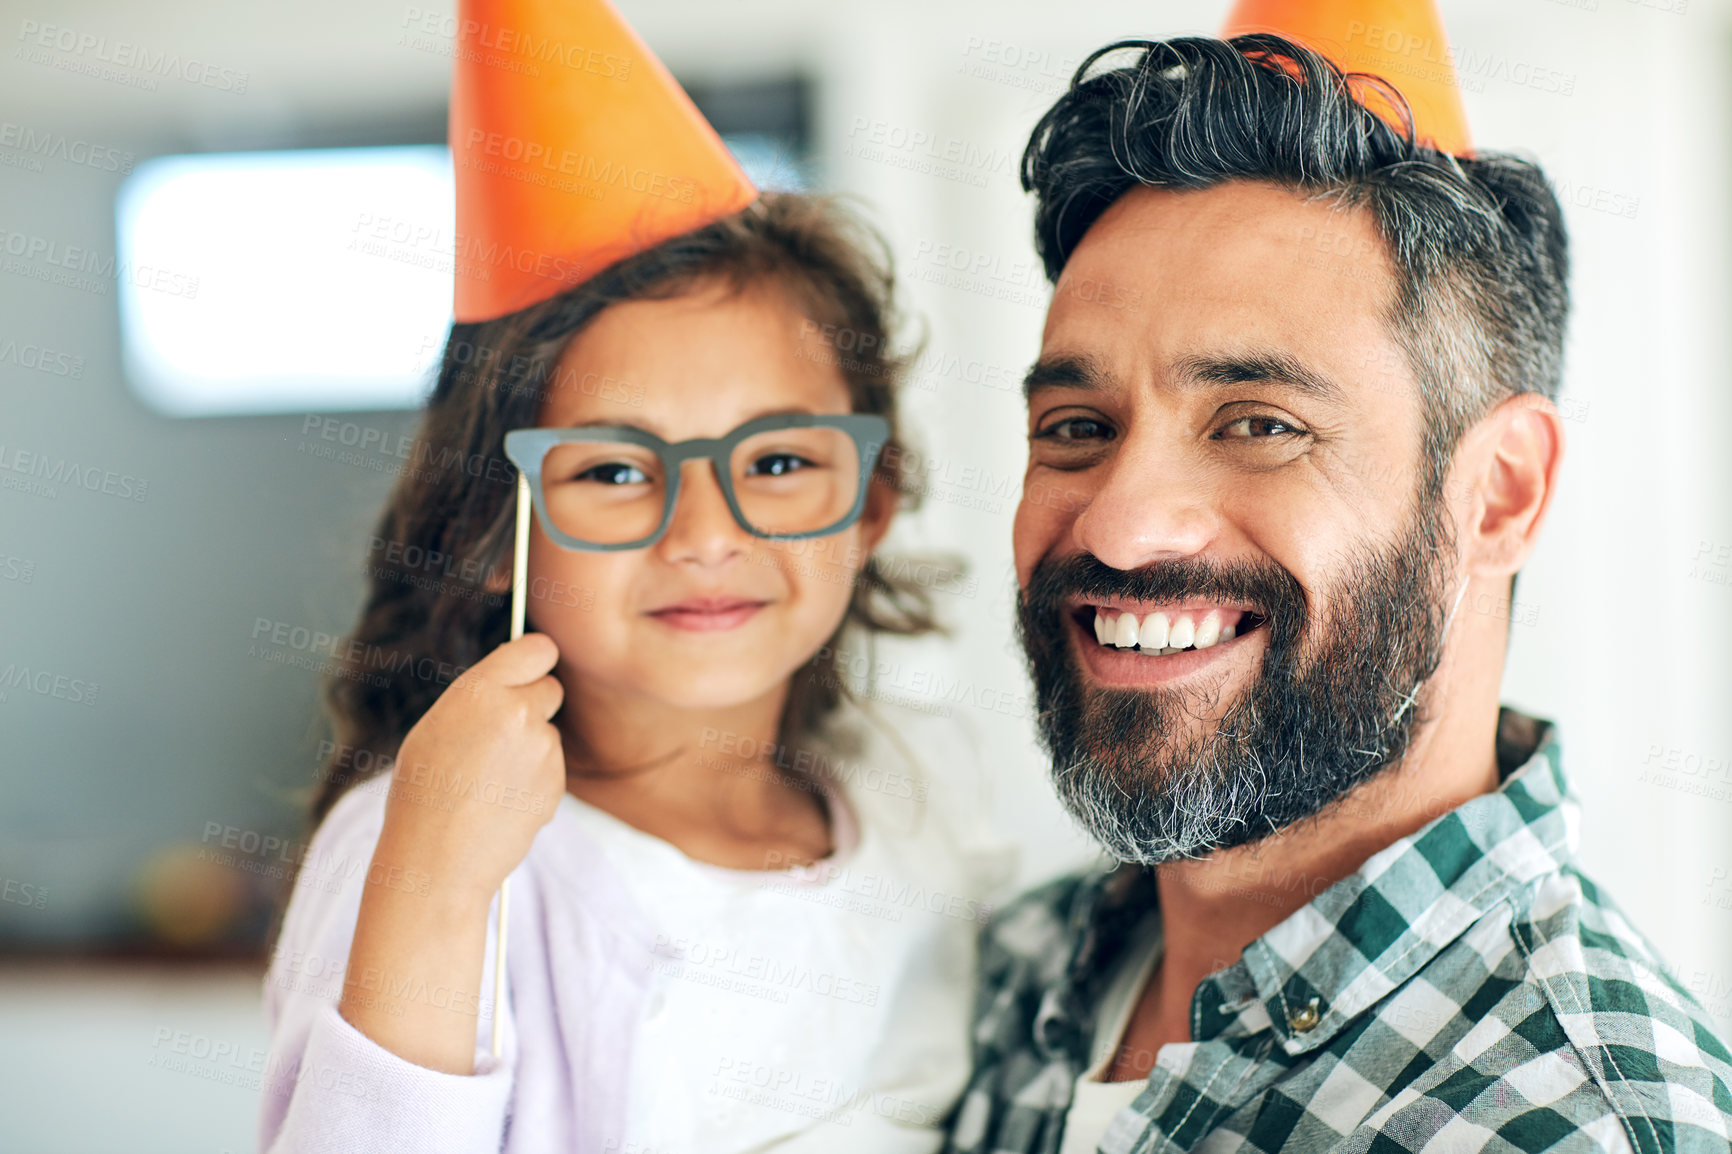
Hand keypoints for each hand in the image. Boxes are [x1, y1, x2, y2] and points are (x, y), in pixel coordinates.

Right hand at [378, 632, 565, 909]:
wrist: (436, 861)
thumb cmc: (423, 794)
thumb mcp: (436, 729)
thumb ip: (479, 699)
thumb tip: (514, 678)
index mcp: (480, 691)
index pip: (536, 648)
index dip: (535, 658)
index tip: (530, 668)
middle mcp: (518, 713)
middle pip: (550, 688)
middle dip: (535, 703)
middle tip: (504, 731)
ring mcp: (542, 749)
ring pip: (549, 732)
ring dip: (530, 748)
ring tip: (488, 781)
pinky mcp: (556, 782)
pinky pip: (551, 767)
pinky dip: (535, 780)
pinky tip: (502, 802)